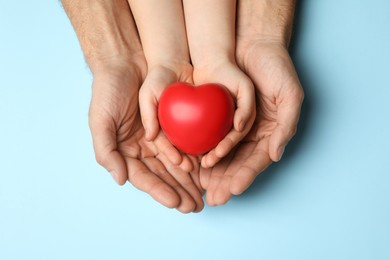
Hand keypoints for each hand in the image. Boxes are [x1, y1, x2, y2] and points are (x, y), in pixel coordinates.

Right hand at [89, 60, 203, 212]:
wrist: (126, 62)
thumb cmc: (109, 90)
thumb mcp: (101, 120)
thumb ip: (106, 151)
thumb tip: (120, 180)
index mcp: (124, 151)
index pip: (144, 178)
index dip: (160, 191)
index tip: (177, 202)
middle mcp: (141, 148)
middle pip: (163, 176)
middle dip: (179, 192)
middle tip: (196, 207)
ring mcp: (157, 138)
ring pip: (176, 164)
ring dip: (189, 181)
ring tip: (203, 196)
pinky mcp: (171, 125)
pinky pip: (184, 145)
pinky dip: (193, 159)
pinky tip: (205, 171)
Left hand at [200, 42, 303, 205]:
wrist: (253, 44)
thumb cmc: (276, 67)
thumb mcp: (290, 94)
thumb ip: (287, 125)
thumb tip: (276, 155)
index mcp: (271, 132)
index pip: (258, 161)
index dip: (246, 176)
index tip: (233, 190)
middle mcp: (254, 133)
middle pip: (239, 164)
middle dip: (227, 182)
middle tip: (215, 198)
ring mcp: (237, 126)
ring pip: (225, 156)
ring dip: (215, 174)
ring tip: (204, 189)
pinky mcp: (221, 117)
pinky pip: (212, 138)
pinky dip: (205, 152)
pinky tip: (196, 165)